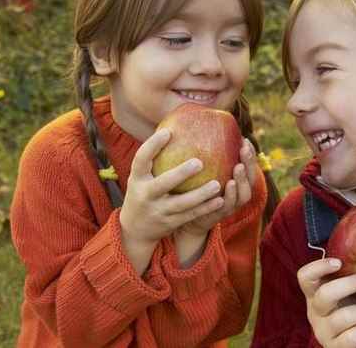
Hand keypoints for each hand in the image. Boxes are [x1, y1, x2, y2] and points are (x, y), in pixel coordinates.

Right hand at [119, 129, 224, 245]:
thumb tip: (174, 127)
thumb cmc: (144, 192)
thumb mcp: (142, 177)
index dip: (152, 145)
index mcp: (137, 179)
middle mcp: (145, 195)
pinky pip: (190, 215)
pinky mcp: (170, 223)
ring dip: (200, 195)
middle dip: (180, 174)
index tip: (168, 132)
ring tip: (217, 184)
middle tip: (199, 162)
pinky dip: (205, 208)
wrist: (135, 229)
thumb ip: (155, 159)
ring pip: (181, 204)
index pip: (141, 159)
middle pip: (162, 184)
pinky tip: (220, 199)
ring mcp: (157, 211)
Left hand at [179, 138, 257, 235]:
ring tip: (238, 167)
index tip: (244, 140)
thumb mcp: (202, 174)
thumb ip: (203, 157)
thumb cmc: (195, 190)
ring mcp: (230, 207)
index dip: (250, 155)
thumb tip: (191, 129)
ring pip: (242, 195)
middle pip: (250, 179)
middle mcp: (237, 195)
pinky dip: (229, 196)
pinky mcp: (218, 216)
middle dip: (250, 164)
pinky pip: (226, 207)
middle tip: (244, 149)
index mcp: (235, 183)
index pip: (247, 167)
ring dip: (242, 180)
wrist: (188, 218)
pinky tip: (226, 184)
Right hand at [297, 259, 355, 347]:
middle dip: (351, 284)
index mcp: (314, 295)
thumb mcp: (349, 294)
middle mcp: (314, 312)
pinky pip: (353, 337)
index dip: (318, 267)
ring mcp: (323, 332)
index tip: (339, 262)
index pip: (304, 277)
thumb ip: (350, 275)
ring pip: (343, 317)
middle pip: (324, 294)